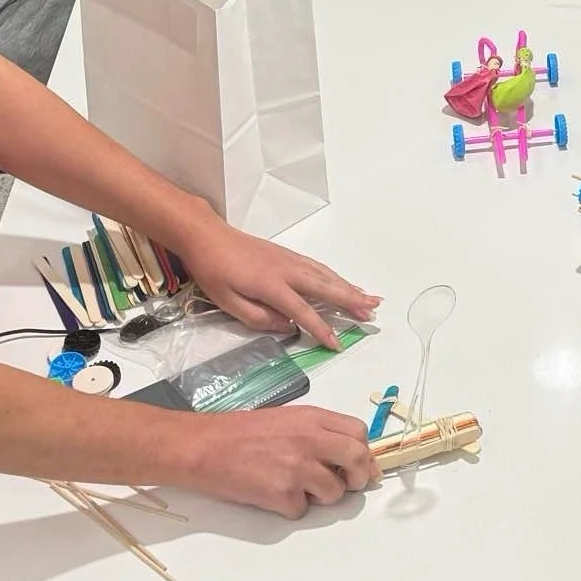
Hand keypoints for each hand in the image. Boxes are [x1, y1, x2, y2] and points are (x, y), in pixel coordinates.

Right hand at [176, 405, 378, 518]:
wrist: (203, 446)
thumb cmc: (238, 432)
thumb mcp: (285, 419)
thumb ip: (317, 433)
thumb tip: (345, 456)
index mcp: (312, 418)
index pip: (359, 432)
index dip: (362, 451)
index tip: (358, 464)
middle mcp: (310, 440)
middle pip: (358, 460)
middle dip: (358, 478)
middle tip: (347, 484)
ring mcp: (298, 468)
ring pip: (334, 493)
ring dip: (320, 497)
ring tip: (293, 486)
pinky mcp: (282, 494)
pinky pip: (301, 510)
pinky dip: (289, 508)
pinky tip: (270, 493)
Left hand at [180, 221, 378, 353]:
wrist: (208, 236)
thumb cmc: (214, 271)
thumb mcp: (228, 302)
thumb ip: (259, 318)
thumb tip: (288, 327)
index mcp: (271, 285)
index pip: (303, 311)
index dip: (321, 329)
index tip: (337, 344)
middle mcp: (287, 270)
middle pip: (325, 287)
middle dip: (350, 300)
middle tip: (372, 311)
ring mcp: (289, 259)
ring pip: (325, 275)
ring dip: (348, 287)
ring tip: (368, 298)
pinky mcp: (287, 254)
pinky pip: (318, 267)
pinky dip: (335, 276)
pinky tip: (343, 282)